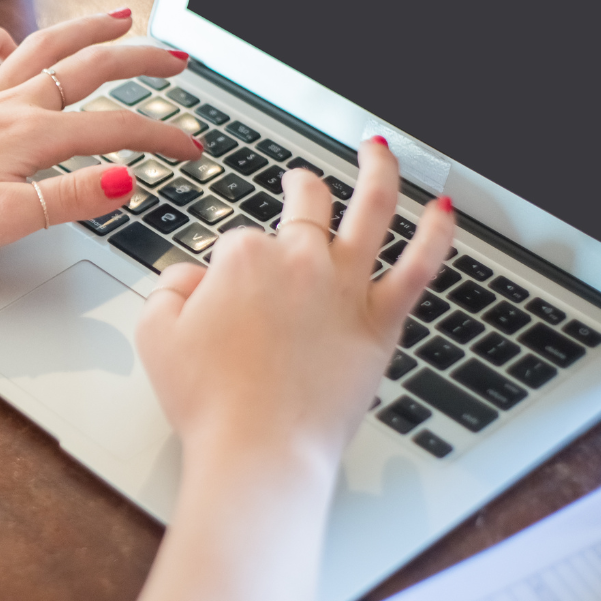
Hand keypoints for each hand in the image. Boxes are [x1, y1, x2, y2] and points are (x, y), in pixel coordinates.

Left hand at [0, 10, 203, 256]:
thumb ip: (70, 198)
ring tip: (123, 18)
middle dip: (143, 60)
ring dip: (89, 29)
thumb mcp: (7, 220)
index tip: (192, 149)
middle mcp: (12, 103)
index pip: (117, 129)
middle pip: (92, 66)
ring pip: (46, 46)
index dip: (162, 138)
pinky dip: (1, 41)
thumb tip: (125, 182)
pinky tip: (13, 43)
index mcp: (33, 134)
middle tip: (180, 61)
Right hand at [135, 139, 456, 467]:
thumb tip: (190, 276)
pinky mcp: (382, 323)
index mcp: (243, 258)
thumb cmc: (210, 401)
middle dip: (300, 187)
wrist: (258, 450)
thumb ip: (168, 288)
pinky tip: (445, 209)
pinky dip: (437, 233)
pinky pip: (420, 267)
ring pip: (373, 209)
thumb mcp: (155, 335)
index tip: (222, 298)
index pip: (238, 240)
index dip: (228, 268)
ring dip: (380, 170)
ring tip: (380, 149)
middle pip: (305, 205)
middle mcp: (300, 260)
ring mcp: (346, 287)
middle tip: (298, 182)